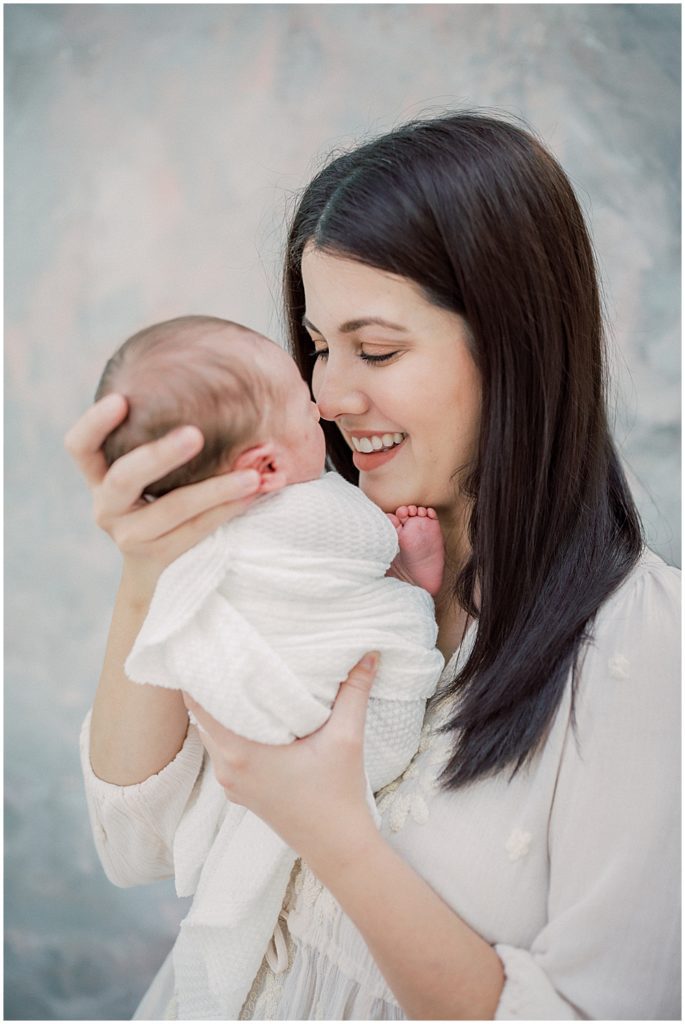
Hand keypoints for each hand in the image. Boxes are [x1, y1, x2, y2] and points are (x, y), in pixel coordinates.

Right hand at [64, 393, 261, 589]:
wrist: (156, 567)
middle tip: (195, 434)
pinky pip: (197, 529)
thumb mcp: (150, 469)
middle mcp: (106, 505)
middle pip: (125, 477)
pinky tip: (254, 492)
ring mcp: (129, 535)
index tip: (121, 399)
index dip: (95, 423)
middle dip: (160, 455)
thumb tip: (217, 387)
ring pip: (173, 508)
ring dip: (217, 488)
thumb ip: (164, 436)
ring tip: (252, 474)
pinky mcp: (158, 556)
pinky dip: (228, 508)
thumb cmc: (160, 496)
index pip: (80, 446)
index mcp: (98, 475)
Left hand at [183, 652, 380, 870]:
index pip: (198, 703)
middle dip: (212, 683)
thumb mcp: (347, 738)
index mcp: (240, 752)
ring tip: (238, 674)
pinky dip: (230, 727)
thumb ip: (354, 691)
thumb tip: (368, 652)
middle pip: (202, 714)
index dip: (199, 672)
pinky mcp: (240, 789)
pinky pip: (223, 749)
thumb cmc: (338, 795)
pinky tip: (250, 711)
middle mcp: (226, 767)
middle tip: (225, 650)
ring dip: (221, 706)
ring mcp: (230, 781)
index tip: (208, 645)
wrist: (338, 848)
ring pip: (212, 732)